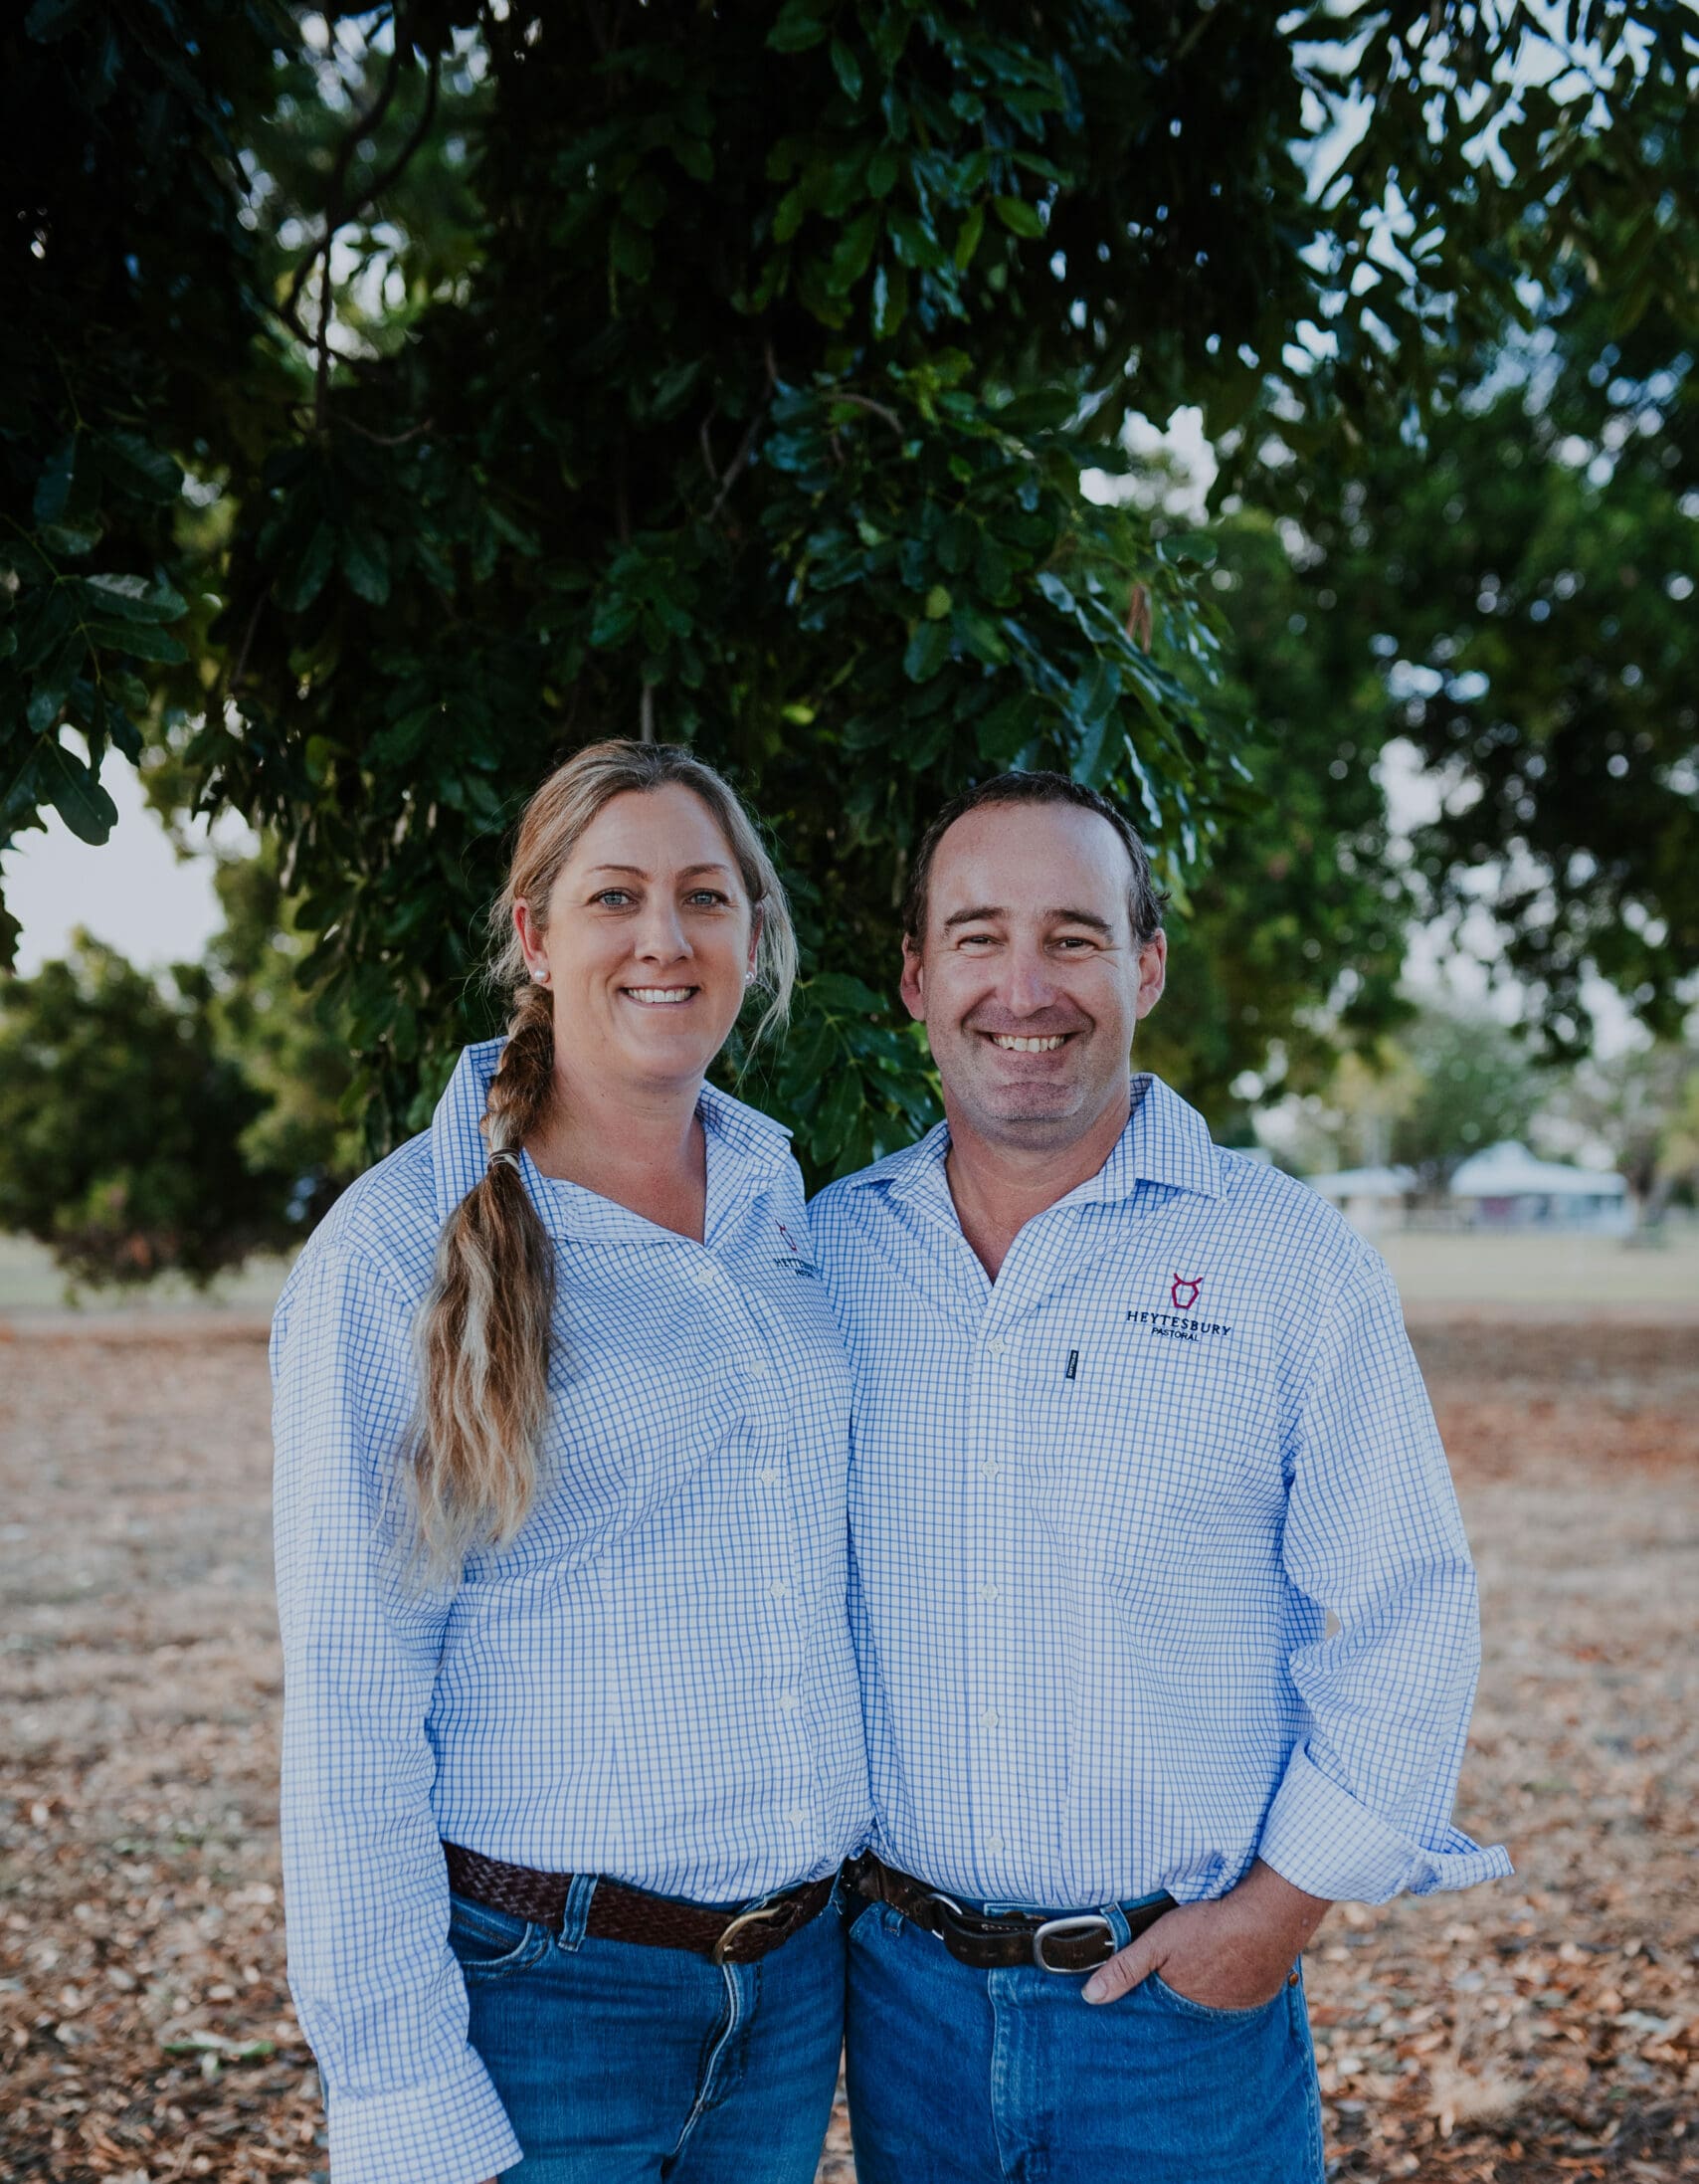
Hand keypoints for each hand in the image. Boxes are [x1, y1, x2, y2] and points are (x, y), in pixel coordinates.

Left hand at [1082, 1859, 1329, 2007]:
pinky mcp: (1259, 1998)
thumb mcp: (1159, 1940)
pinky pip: (1238, 2000)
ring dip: (1204, 1995)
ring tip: (1201, 1974)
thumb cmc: (1210, 1927)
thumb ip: (1125, 1968)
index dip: (1149, 2004)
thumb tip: (1090, 1997)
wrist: (1268, 1919)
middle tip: (1175, 1980)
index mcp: (1181, 2004)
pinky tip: (1226, 1971)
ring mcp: (1236, 2009)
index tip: (1142, 1998)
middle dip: (1176, 2002)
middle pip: (1184, 2011)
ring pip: (1211, 2007)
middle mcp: (1208, 2015)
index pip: (1157, 2014)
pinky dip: (1230, 1990)